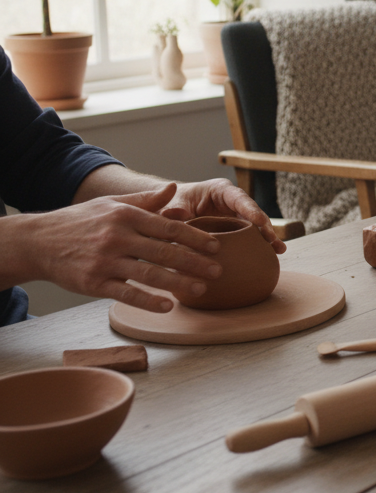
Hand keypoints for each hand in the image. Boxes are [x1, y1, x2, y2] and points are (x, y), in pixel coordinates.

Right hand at [9, 184, 222, 312]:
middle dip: (195, 262)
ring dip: (179, 282)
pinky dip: (148, 300)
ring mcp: (105, 261)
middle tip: (218, 270)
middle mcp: (118, 237)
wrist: (39, 241)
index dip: (195, 237)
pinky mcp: (93, 283)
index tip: (216, 246)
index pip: (169, 227)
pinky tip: (167, 305)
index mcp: (126, 216)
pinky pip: (126, 293)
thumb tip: (174, 188)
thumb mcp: (112, 204)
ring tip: (201, 289)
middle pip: (165, 251)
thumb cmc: (82, 221)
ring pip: (149, 274)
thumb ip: (145, 200)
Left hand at [161, 178, 284, 253]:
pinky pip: (250, 236)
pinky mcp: (236, 228)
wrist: (174, 208)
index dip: (250, 209)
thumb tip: (172, 214)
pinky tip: (271, 256)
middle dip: (265, 226)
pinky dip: (259, 245)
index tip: (261, 221)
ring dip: (268, 237)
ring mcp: (236, 215)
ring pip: (256, 225)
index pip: (239, 198)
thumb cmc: (175, 201)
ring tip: (279, 250)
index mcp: (220, 190)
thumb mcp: (175, 203)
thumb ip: (175, 208)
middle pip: (253, 212)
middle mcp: (233, 201)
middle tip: (273, 240)